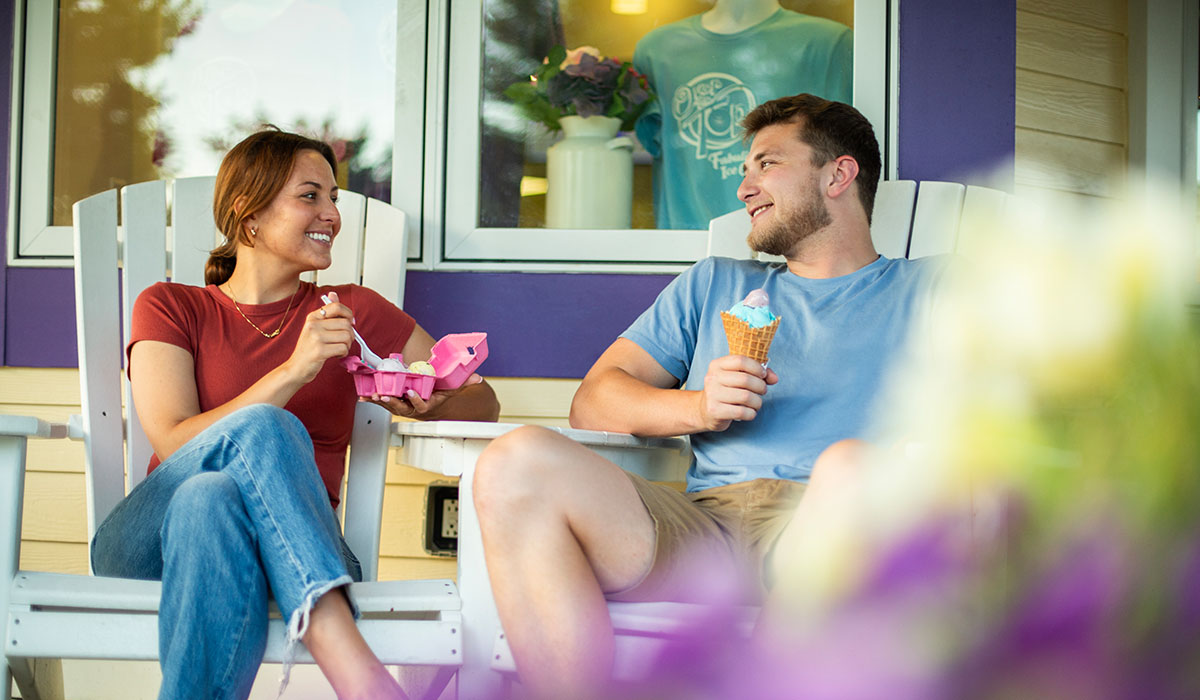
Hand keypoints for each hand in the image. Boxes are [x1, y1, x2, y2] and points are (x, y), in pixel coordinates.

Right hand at [283, 290, 354, 384]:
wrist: (296, 368)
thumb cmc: (308, 349)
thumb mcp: (315, 328)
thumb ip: (327, 313)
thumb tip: (333, 294)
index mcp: (313, 317)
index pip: (337, 306)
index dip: (348, 314)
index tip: (350, 323)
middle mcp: (313, 324)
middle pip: (346, 324)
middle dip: (350, 335)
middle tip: (342, 342)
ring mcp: (316, 337)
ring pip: (347, 336)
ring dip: (346, 345)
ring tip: (336, 348)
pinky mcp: (320, 351)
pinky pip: (343, 348)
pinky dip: (343, 353)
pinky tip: (335, 355)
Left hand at [362, 373, 484, 418]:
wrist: (431, 402)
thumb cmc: (439, 395)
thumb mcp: (452, 389)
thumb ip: (463, 382)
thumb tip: (477, 377)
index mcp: (426, 405)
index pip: (421, 406)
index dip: (416, 400)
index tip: (411, 392)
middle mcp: (413, 409)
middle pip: (401, 408)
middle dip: (392, 402)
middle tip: (384, 396)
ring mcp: (401, 407)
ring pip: (390, 406)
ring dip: (380, 401)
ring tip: (372, 395)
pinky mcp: (392, 403)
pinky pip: (381, 402)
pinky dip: (371, 399)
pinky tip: (363, 395)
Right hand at [696, 354, 777, 431]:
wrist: (705, 411)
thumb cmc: (726, 391)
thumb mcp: (737, 377)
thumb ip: (758, 374)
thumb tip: (774, 378)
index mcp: (717, 365)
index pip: (741, 360)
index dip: (757, 367)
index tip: (763, 375)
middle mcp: (712, 378)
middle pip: (746, 379)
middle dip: (760, 387)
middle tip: (762, 391)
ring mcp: (712, 394)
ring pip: (746, 397)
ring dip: (757, 402)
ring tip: (756, 404)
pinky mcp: (715, 411)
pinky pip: (742, 412)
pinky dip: (751, 413)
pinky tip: (749, 412)